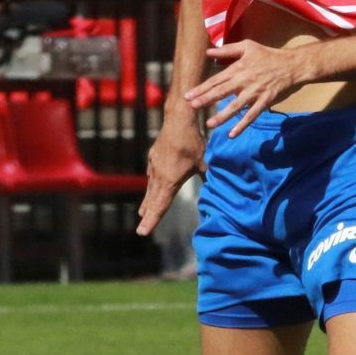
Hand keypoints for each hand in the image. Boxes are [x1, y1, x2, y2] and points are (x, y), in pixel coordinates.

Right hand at [136, 112, 205, 236]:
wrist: (178, 121)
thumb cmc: (192, 143)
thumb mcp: (202, 162)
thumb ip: (205, 175)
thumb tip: (214, 184)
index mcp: (169, 181)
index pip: (160, 205)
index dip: (152, 220)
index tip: (142, 232)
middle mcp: (159, 176)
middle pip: (152, 200)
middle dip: (147, 215)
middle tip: (141, 229)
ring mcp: (154, 166)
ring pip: (150, 187)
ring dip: (147, 201)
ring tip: (142, 212)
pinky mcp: (153, 157)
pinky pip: (152, 175)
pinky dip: (151, 184)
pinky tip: (152, 186)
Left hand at [184, 40, 309, 133]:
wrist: (292, 64)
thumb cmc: (268, 54)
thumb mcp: (248, 46)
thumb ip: (227, 50)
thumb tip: (208, 52)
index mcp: (238, 68)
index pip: (216, 80)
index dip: (201, 88)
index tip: (188, 96)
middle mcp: (244, 81)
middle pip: (222, 92)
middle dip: (206, 100)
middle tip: (192, 106)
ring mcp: (255, 92)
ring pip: (236, 106)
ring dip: (222, 115)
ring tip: (210, 124)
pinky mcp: (265, 101)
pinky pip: (252, 115)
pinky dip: (242, 125)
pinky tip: (232, 133)